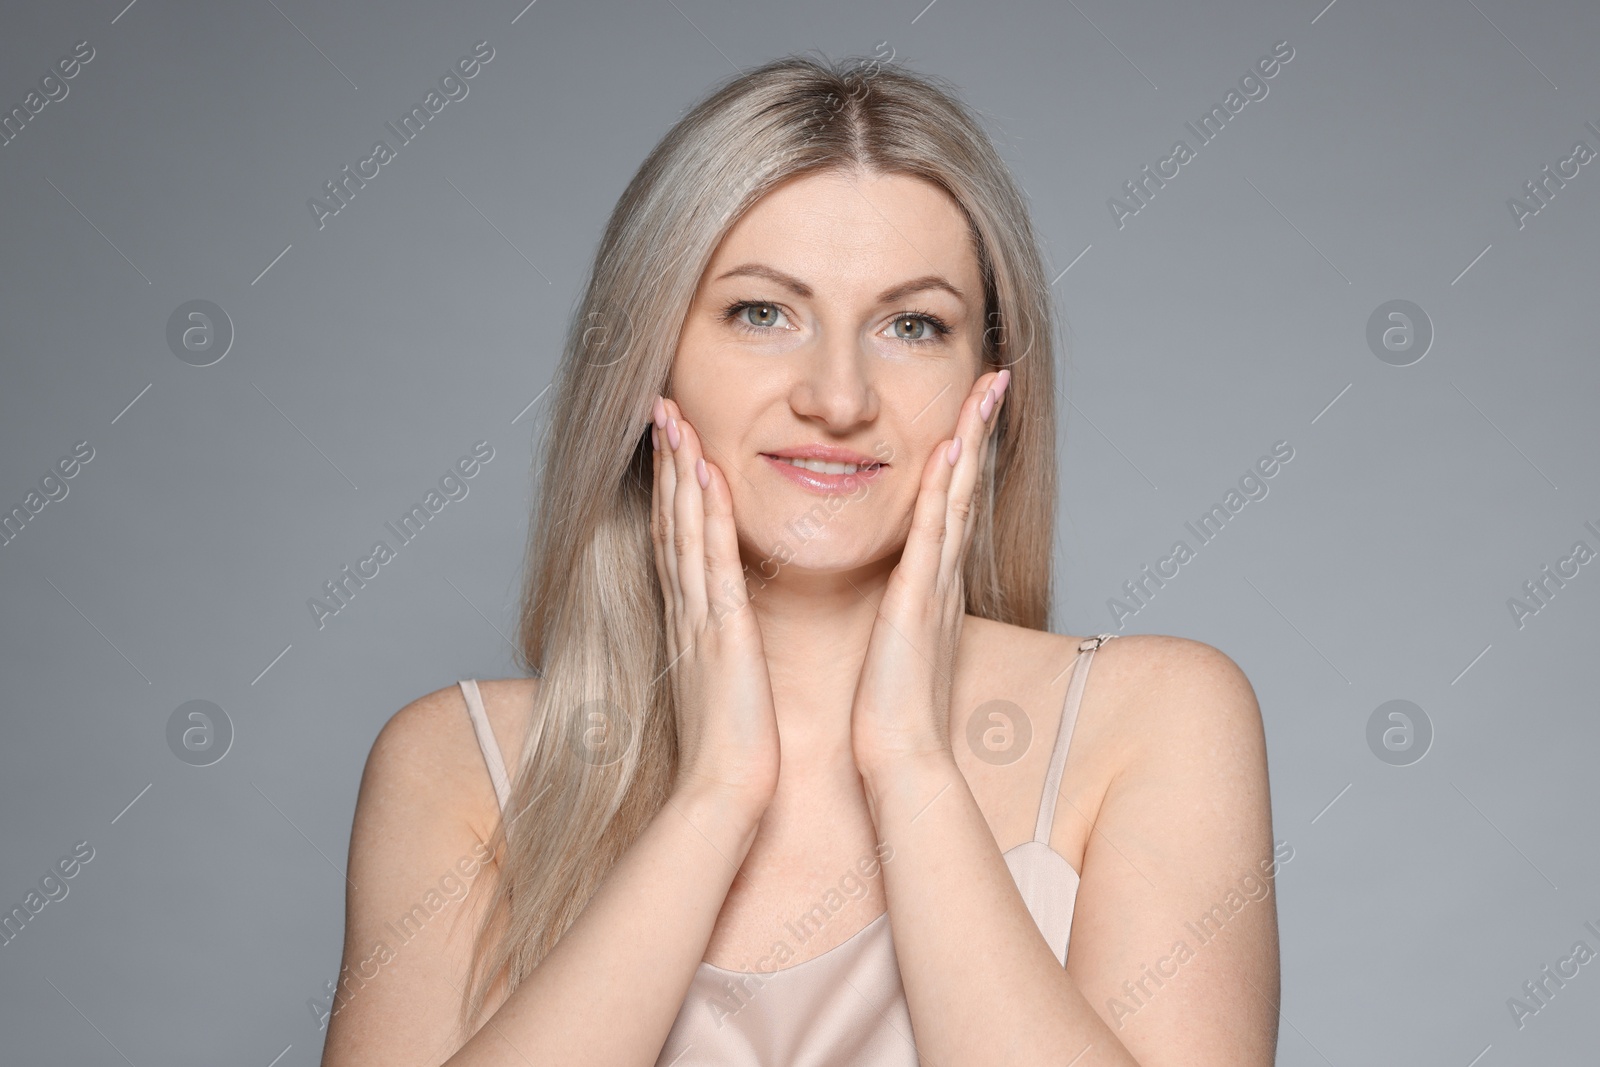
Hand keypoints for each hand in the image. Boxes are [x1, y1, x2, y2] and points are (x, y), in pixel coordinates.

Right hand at [651, 395, 781, 811]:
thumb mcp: (724, 684)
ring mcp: (698, 618)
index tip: (674, 445)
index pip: (679, 542)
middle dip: (668, 463)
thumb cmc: (732, 748)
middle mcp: (688, 612)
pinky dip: (705, 514)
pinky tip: (704, 474)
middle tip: (663, 408)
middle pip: (672, 522)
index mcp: (693, 624)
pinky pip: (710, 560)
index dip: (673, 491)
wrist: (722, 793)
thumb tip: (725, 635)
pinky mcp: (719, 631)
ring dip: (679, 471)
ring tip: (674, 419)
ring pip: (685, 529)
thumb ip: (720, 651)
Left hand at [849, 367, 1010, 779]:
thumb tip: (899, 593)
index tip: (971, 407)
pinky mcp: (918, 602)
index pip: (948, 504)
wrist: (899, 756)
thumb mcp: (896, 643)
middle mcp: (941, 577)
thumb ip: (902, 610)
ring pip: (956, 498)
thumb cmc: (891, 708)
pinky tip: (950, 452)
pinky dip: (942, 491)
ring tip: (983, 391)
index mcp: (930, 585)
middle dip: (979, 429)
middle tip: (994, 377)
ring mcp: (935, 587)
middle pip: (964, 488)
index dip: (963, 453)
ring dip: (970, 441)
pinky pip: (932, 533)